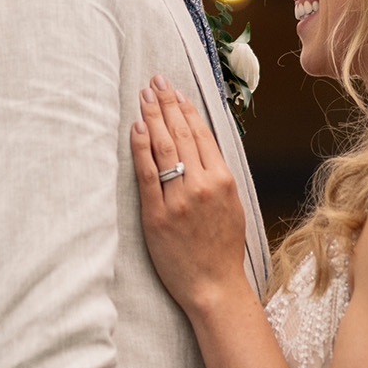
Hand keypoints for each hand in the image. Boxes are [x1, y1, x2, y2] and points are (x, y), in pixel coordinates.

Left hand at [129, 77, 249, 313]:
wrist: (214, 286)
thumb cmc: (222, 249)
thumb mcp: (232, 205)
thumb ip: (217, 176)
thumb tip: (201, 146)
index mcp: (223, 180)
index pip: (202, 134)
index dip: (185, 109)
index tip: (174, 91)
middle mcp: (203, 185)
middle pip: (181, 134)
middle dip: (165, 104)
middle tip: (154, 81)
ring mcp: (179, 200)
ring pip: (164, 149)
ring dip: (152, 118)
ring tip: (143, 97)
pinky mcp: (157, 216)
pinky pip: (147, 175)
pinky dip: (141, 148)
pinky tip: (136, 129)